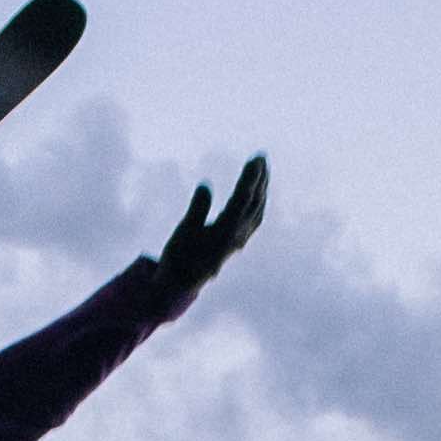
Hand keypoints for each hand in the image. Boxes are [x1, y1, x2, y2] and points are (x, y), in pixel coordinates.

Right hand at [158, 156, 269, 290]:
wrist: (180, 285)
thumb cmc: (178, 257)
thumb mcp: (182, 233)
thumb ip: (196, 210)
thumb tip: (205, 185)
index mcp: (224, 234)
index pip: (241, 201)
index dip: (250, 179)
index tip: (255, 160)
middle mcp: (237, 238)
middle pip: (254, 203)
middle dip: (260, 179)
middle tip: (262, 155)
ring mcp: (239, 241)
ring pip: (257, 211)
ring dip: (262, 188)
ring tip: (263, 168)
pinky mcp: (237, 243)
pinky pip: (254, 219)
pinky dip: (258, 201)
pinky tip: (258, 192)